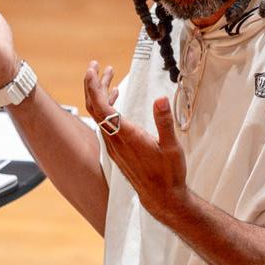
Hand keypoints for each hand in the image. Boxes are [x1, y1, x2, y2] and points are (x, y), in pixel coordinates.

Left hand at [84, 61, 191, 223]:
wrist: (162, 198)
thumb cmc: (168, 174)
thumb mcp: (171, 147)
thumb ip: (164, 122)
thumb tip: (161, 99)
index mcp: (125, 136)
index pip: (101, 107)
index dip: (94, 86)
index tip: (92, 70)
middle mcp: (114, 140)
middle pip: (94, 108)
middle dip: (92, 85)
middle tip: (94, 67)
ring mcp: (114, 146)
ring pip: (99, 116)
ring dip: (101, 95)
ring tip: (108, 78)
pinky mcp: (117, 150)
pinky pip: (105, 124)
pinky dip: (107, 108)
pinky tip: (116, 101)